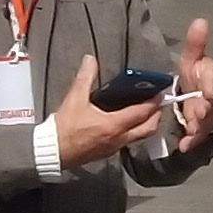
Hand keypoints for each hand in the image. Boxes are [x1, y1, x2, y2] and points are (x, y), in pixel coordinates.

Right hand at [50, 52, 173, 169]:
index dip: (153, 103)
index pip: (142, 113)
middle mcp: (119, 138)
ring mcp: (115, 148)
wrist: (52, 151)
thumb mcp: (74, 99)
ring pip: (140, 137)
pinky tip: (129, 122)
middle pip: (148, 129)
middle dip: (156, 116)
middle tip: (157, 103)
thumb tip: (90, 59)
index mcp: (114, 125)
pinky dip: (135, 131)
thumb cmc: (65, 127)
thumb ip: (85, 78)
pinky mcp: (108, 152)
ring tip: (146, 111)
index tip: (161, 93)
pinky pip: (129, 141)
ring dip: (147, 125)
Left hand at [163, 17, 212, 148]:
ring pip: (208, 121)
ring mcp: (212, 113)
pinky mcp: (205, 128)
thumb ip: (196, 43)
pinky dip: (193, 141)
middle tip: (195, 115)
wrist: (199, 96)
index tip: (207, 92)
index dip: (212, 85)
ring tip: (189, 132)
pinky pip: (200, 135)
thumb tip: (200, 21)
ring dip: (199, 127)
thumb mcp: (192, 58)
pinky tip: (184, 146)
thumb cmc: (195, 74)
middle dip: (203, 109)